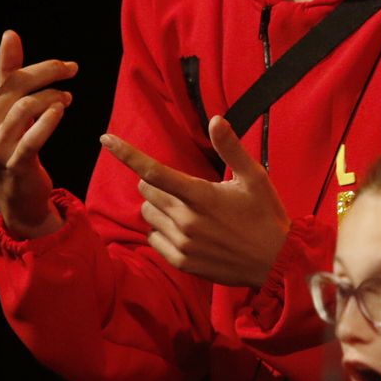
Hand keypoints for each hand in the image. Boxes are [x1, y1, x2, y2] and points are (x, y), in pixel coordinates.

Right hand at [0, 14, 73, 237]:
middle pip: (14, 83)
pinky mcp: (15, 163)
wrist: (19, 196)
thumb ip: (10, 75)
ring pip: (28, 105)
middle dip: (47, 70)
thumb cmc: (16, 144)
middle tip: (71, 68)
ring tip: (67, 98)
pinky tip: (62, 110)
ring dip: (54, 97)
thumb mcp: (10, 110)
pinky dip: (49, 120)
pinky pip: (34, 136)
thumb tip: (11, 34)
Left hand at [101, 115, 291, 286]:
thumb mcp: (255, 177)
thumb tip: (216, 119)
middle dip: (157, 184)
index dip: (126, 153)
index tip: (105, 139)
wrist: (275, 262)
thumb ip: (231, 148)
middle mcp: (187, 220)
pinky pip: (153, 239)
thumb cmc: (266, 215)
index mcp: (201, 196)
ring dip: (159, 207)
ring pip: (148, 215)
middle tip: (184, 188)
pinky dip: (162, 231)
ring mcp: (182, 243)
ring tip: (187, 210)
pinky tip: (186, 231)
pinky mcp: (181, 261)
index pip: (154, 171)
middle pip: (147, 191)